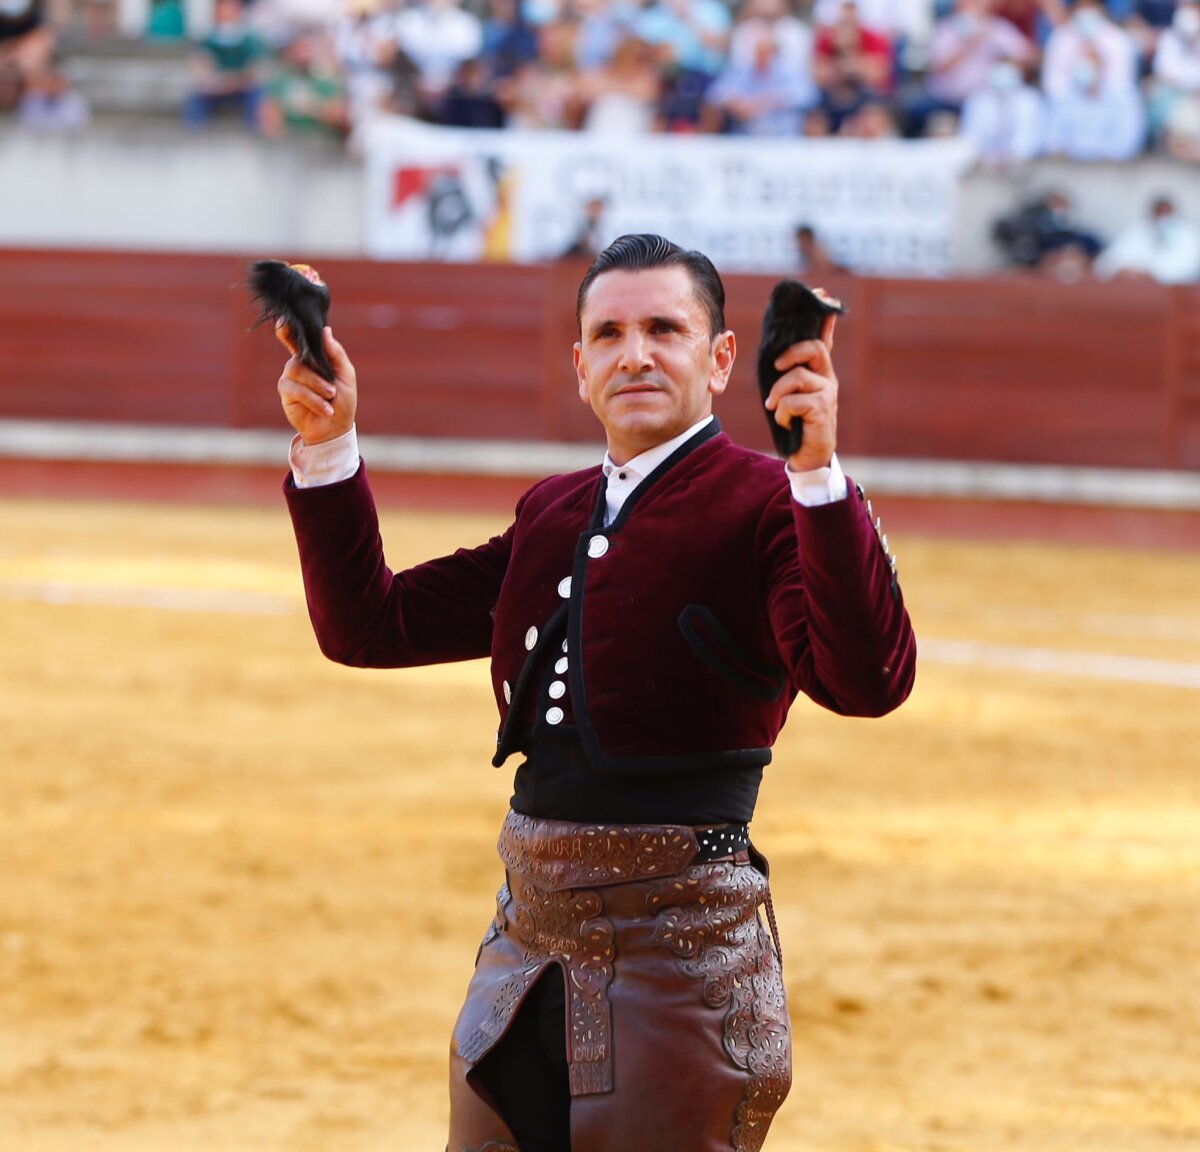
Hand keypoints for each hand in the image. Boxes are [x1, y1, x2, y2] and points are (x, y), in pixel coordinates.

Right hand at [276, 324, 357, 444]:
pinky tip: (325, 408)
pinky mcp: (286, 392)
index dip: (287, 328)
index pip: (297, 338)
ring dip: (317, 386)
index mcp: (313, 356)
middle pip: (299, 356)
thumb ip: (336, 354)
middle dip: (318, 374)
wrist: (336, 428)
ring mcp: (290, 377)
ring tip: (330, 398)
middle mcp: (298, 363)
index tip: (283, 320)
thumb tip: (326, 331)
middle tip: (333, 390)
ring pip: (296, 371)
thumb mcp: (346, 376)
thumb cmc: (343, 401)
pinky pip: (295, 389)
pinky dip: (313, 399)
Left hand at [764, 314, 837, 472]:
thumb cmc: (793, 423)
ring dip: (778, 394)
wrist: (806, 455)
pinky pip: (795, 401)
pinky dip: (782, 412)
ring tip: (774, 408)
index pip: (823, 339)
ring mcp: (827, 394)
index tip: (825, 296)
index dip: (825, 318)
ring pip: (798, 377)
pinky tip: (785, 422)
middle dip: (791, 354)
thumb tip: (773, 355)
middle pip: (814, 349)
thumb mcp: (785, 394)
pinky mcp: (823, 410)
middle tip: (777, 366)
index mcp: (818, 372)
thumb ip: (783, 374)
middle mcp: (827, 379)